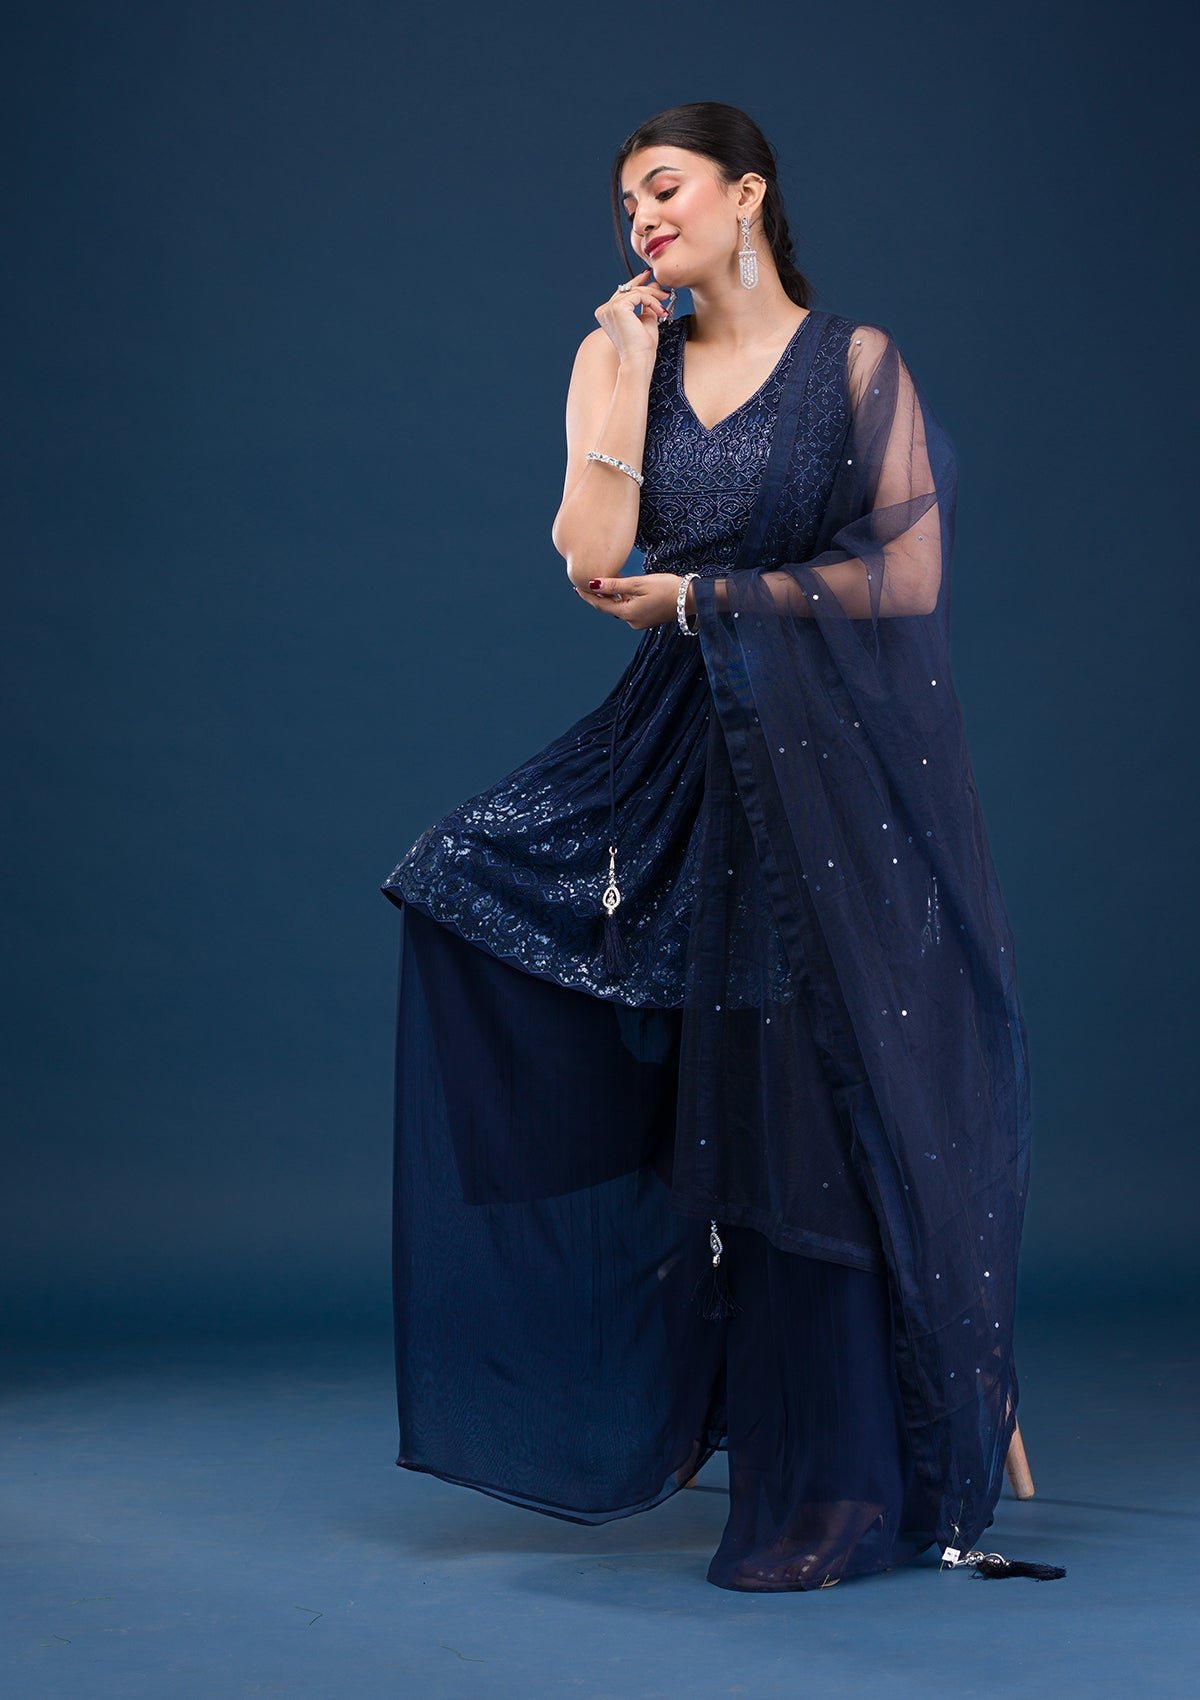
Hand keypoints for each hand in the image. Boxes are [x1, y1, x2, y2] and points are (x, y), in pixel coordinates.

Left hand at [574, 573, 689, 631]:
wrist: (692, 599)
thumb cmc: (667, 588)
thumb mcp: (638, 583)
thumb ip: (614, 585)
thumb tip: (593, 584)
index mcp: (627, 614)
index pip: (601, 605)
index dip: (588, 595)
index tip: (576, 587)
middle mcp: (632, 621)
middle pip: (609, 608)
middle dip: (598, 596)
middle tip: (585, 584)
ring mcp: (641, 622)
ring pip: (620, 608)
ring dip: (612, 597)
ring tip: (602, 584)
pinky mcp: (648, 619)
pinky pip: (630, 609)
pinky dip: (623, 600)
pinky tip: (622, 590)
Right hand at [594, 268, 672, 364]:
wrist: (639, 359)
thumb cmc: (642, 346)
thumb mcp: (645, 318)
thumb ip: (646, 303)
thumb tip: (652, 285)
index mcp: (607, 313)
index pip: (622, 292)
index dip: (636, 283)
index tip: (648, 277)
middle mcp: (604, 310)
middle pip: (628, 289)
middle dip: (648, 289)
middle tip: (663, 292)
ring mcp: (608, 308)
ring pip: (635, 292)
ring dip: (653, 298)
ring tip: (664, 307)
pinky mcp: (617, 308)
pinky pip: (638, 296)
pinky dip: (652, 301)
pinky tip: (660, 311)